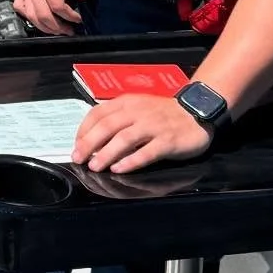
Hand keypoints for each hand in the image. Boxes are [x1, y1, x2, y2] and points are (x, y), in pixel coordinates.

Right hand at [14, 0, 88, 33]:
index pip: (58, 7)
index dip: (70, 16)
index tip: (80, 19)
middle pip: (42, 15)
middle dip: (57, 27)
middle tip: (70, 31)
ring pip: (30, 15)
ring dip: (43, 26)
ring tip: (56, 30)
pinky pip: (19, 6)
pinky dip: (27, 16)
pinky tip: (37, 19)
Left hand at [72, 95, 213, 173]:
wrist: (196, 111)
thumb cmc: (162, 113)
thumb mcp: (137, 107)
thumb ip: (118, 118)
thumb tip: (92, 138)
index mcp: (127, 103)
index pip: (98, 113)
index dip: (84, 130)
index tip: (76, 145)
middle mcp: (138, 112)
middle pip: (108, 126)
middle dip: (89, 143)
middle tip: (78, 158)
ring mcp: (153, 126)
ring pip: (125, 139)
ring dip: (107, 153)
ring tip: (95, 166)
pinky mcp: (168, 141)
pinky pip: (147, 152)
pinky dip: (131, 161)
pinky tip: (120, 169)